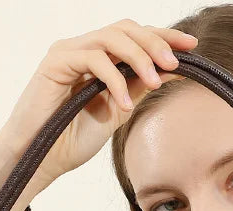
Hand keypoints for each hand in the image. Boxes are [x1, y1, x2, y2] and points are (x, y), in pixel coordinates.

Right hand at [0, 19, 197, 184]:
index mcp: (98, 58)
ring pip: (111, 38)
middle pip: (126, 29)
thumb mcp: (117, 112)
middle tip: (175, 63)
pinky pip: (93, 59)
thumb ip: (138, 89)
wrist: (41, 159)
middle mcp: (83, 48)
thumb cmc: (71, 139)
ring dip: (139, 57)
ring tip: (154, 82)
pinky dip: (114, 79)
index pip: (134, 37)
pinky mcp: (55, 62)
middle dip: (155, 43)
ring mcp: (68, 52)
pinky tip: (124, 103)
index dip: (163, 37)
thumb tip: (171, 72)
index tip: (191, 46)